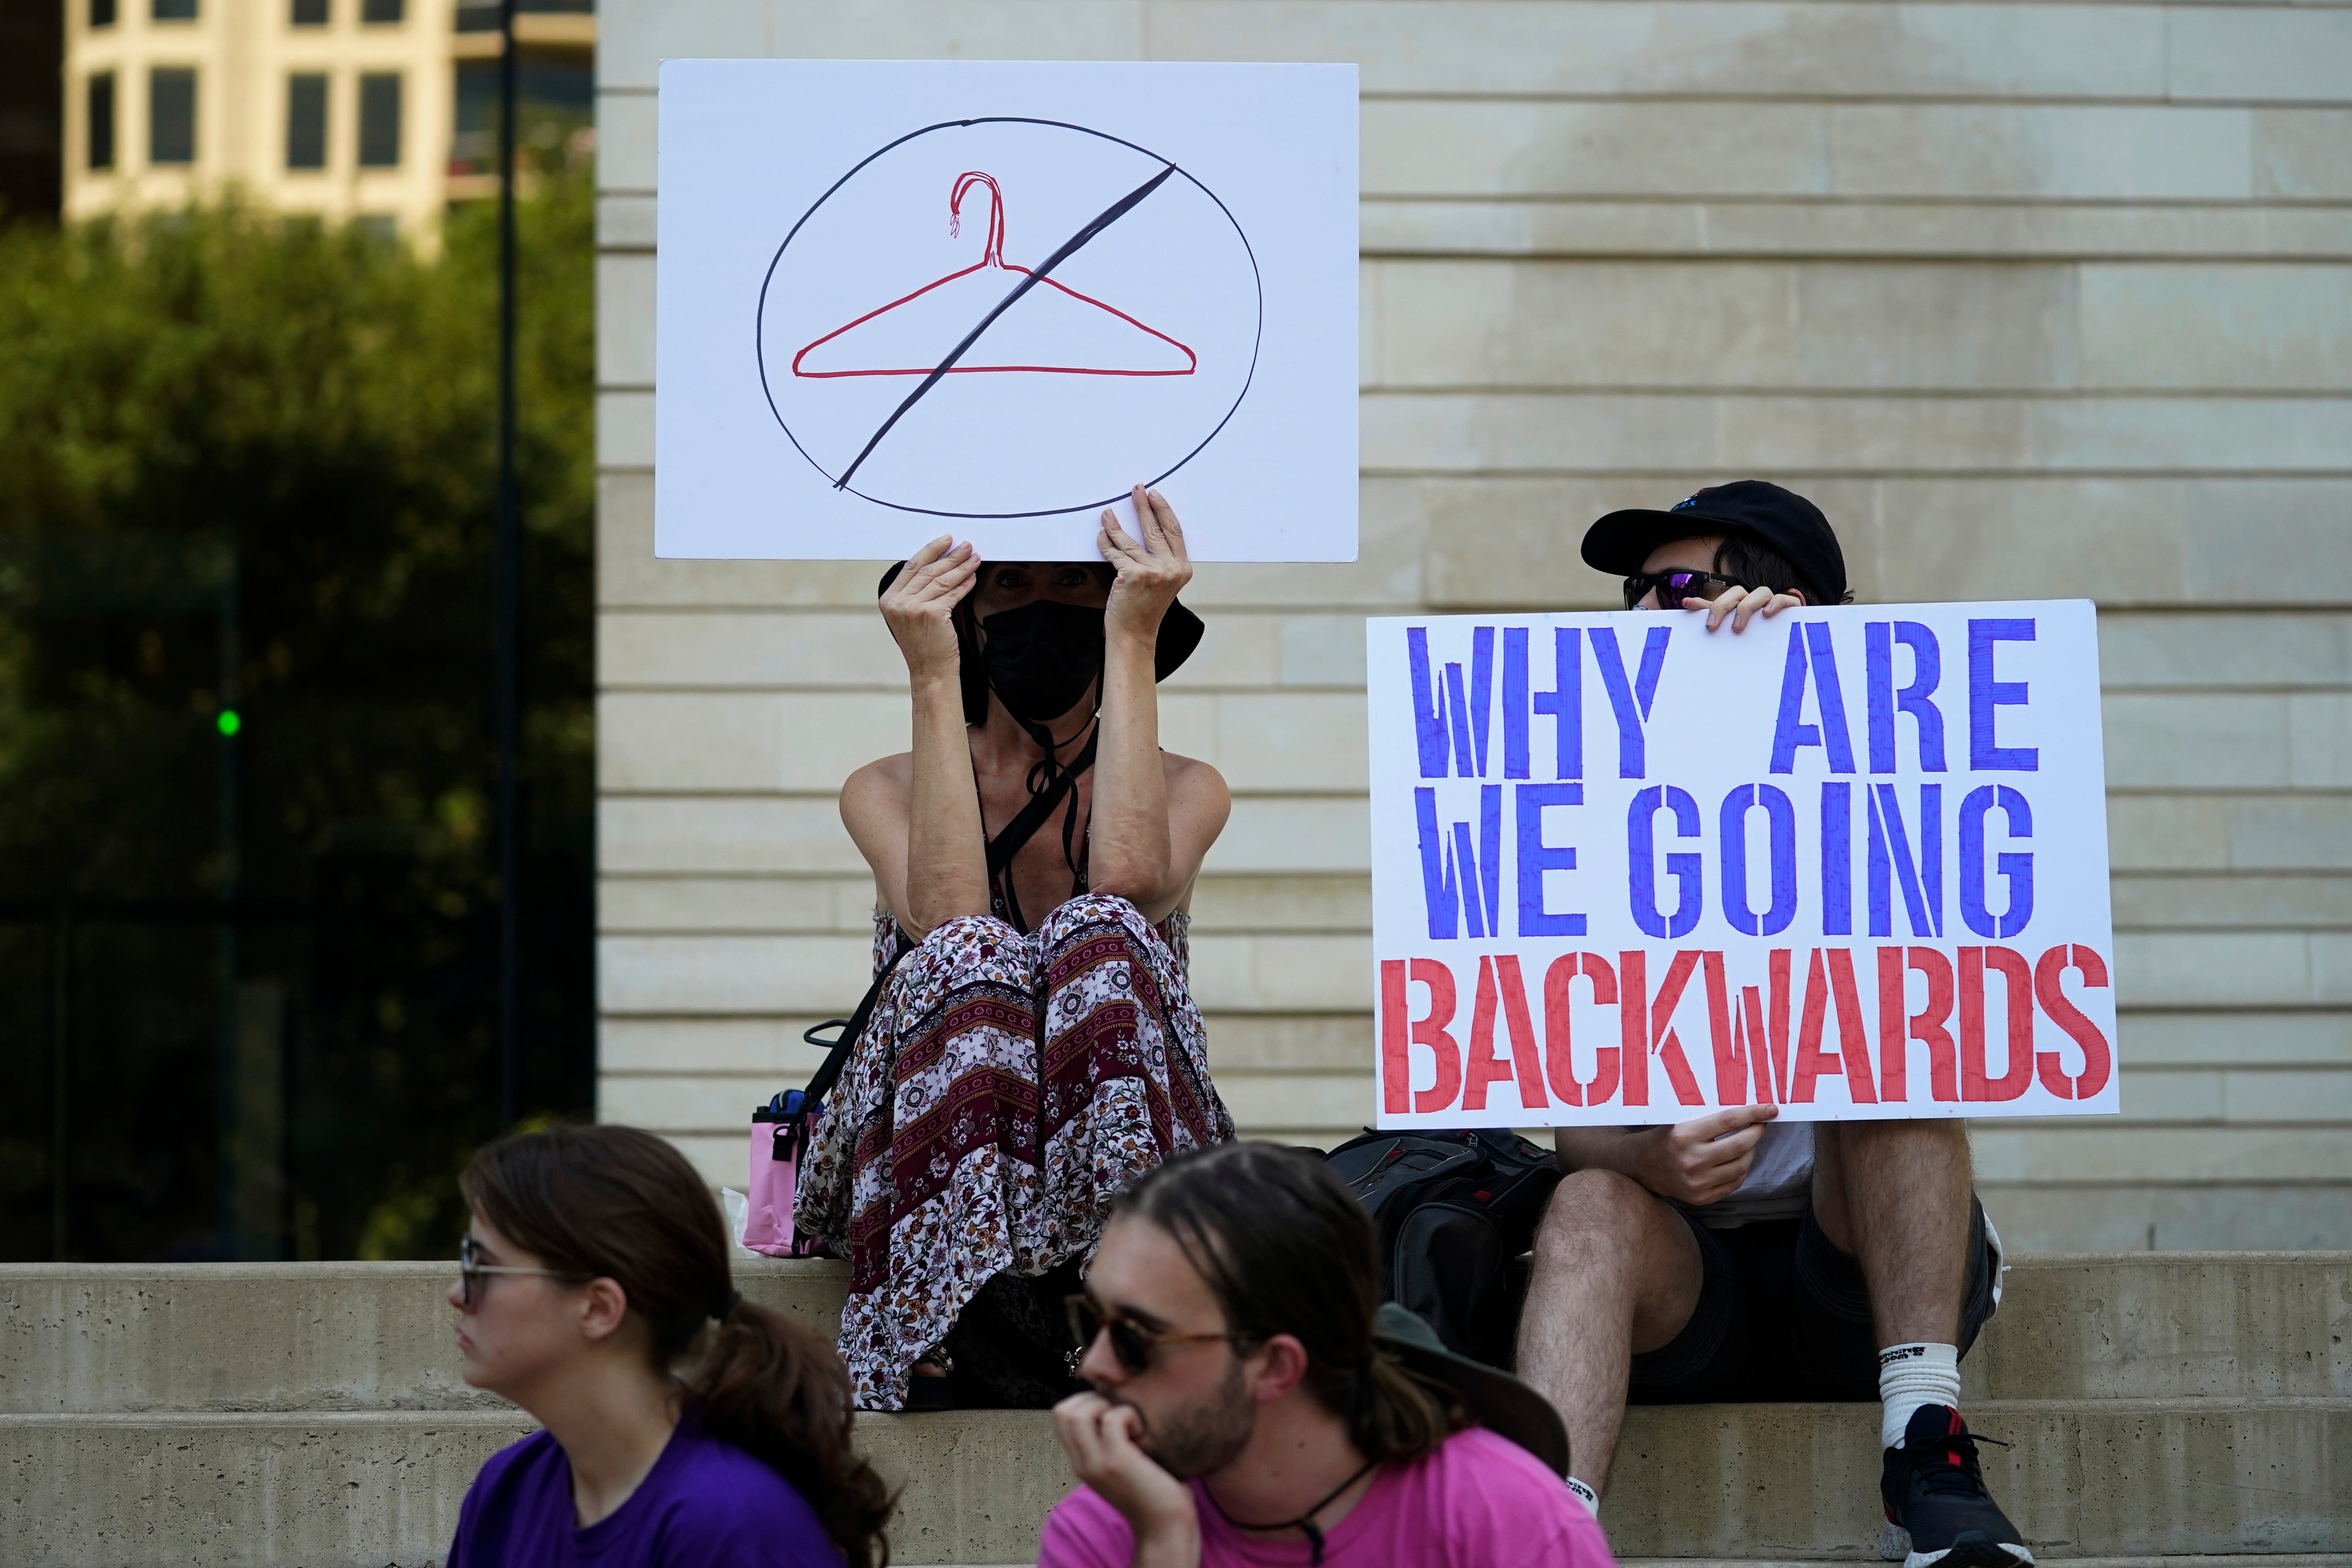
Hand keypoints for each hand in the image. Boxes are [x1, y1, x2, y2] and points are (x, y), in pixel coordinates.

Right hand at [879, 535, 975, 680]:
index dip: (931, 550)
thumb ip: (917, 591)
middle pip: (928, 570)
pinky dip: (964, 585)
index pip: (911, 566)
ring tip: (975, 559)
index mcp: (889, 599)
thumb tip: (941, 563)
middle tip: (967, 546)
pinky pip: (952, 594)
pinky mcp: (932, 614)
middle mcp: (898, 602)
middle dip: (950, 556)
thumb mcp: (911, 615)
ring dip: (961, 567)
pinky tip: (973, 578)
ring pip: (941, 580)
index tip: (947, 540)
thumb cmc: (924, 644)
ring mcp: (913, 608)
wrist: (930, 672)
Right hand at [1053, 1391, 1198, 1564]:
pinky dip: (1129, 1414)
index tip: (1109, 1409)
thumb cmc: (1151, 1489)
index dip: (1082, 1401)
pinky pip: (1112, 1418)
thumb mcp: (1117, 1464)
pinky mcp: (1117, 1462)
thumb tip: (1109, 1405)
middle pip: (1061, 1411)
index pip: (1059, 1417)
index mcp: (1080, 1462)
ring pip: (1077, 1413)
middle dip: (1089, 1398)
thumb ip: (1105, 1442)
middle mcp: (1082, 1463)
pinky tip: (1141, 1432)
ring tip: (1125, 1421)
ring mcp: (1097, 1463)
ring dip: (1105, 1404)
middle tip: (1116, 1412)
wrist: (1165, 1524)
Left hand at [1099, 486, 1191, 650]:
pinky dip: (1105, 543)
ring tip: (1107, 513)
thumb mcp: (1163, 584)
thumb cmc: (1145, 610)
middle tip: (1136, 490)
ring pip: (1130, 541)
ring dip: (1115, 524)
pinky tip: (1101, 535)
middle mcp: (1171, 569)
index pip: (1174, 531)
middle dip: (1143, 506)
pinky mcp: (1133, 575)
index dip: (1163, 510)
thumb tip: (1147, 532)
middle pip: (1154, 529)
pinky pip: (1115, 553)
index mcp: (1183, 569)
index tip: (1154, 496)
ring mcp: (1153, 572)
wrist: (1133, 634)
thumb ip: (1161, 561)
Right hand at [1633, 1104, 1778, 1204]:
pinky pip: (1734, 1183)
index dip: (1753, 1113)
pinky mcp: (1701, 1197)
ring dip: (1751, 1151)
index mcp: (1684, 1135)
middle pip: (1740, 1145)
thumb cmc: (1664, 1137)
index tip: (1771, 1109)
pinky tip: (1739, 1159)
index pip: (1728, 1121)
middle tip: (1762, 1124)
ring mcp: (1697, 1182)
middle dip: (1757, 1132)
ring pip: (1741, 1166)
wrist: (1642, 1167)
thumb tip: (1745, 1110)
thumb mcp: (1679, 1121)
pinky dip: (1742, 1169)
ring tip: (1750, 1141)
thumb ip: (1708, 1118)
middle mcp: (1691, 1160)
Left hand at [1682, 583, 1802, 632]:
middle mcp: (1754, 599)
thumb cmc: (1754, 632)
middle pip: (1738, 592)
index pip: (1724, 598)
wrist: (1787, 641)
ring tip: (1738, 626)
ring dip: (1747, 606)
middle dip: (1723, 606)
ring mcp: (1771, 602)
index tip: (1700, 618)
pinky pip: (1785, 599)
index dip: (1712, 605)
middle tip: (1713, 627)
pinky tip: (1767, 613)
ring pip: (1761, 592)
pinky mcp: (1790, 607)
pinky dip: (1776, 603)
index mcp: (1740, 603)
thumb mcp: (1730, 625)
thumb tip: (1684, 602)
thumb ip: (1710, 614)